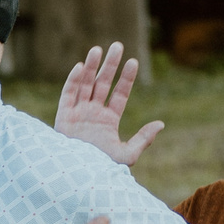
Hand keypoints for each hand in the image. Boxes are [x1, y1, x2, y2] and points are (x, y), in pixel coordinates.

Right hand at [54, 42, 162, 165]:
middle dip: (110, 65)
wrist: (77, 177)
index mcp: (108, 121)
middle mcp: (93, 113)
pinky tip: (81, 66)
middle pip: (102, 84)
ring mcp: (78, 113)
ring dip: (92, 67)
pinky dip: (73, 81)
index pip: (119, 94)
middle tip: (117, 45)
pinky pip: (68, 94)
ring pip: (85, 84)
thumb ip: (143, 139)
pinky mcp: (63, 116)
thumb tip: (160, 124)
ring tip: (98, 49)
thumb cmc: (101, 168)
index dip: (126, 78)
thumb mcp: (126, 155)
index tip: (134, 62)